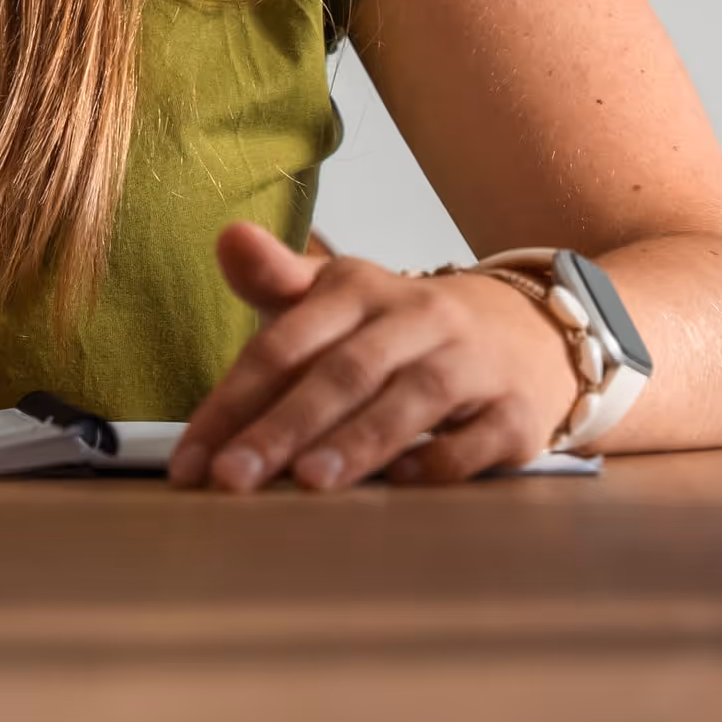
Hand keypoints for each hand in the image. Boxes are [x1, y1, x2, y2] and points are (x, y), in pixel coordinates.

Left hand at [167, 223, 579, 491]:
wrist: (530, 333)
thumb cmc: (404, 330)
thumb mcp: (340, 298)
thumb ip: (276, 281)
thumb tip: (226, 239)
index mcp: (359, 290)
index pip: (284, 343)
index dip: (232, 402)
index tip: (190, 464)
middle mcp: (417, 318)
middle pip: (342, 372)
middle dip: (282, 427)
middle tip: (232, 479)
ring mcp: (472, 364)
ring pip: (410, 400)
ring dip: (357, 441)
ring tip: (308, 482)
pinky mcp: (515, 411)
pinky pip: (478, 438)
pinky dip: (438, 461)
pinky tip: (397, 483)